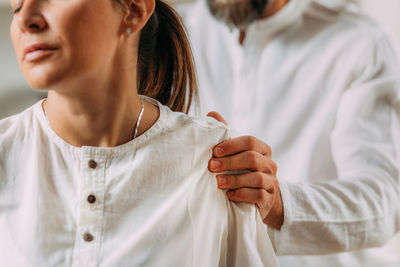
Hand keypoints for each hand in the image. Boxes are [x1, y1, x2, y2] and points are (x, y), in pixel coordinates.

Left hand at [207, 112, 283, 229]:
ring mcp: (271, 181)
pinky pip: (258, 195)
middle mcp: (269, 164)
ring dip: (234, 180)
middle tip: (212, 166)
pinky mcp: (269, 197)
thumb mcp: (237, 152)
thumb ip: (226, 133)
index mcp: (262, 149)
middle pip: (252, 158)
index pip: (250, 141)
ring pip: (256, 178)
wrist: (262, 198)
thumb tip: (211, 113)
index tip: (215, 151)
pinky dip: (242, 194)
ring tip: (218, 182)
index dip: (232, 145)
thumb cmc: (244, 170)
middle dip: (230, 162)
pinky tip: (230, 195)